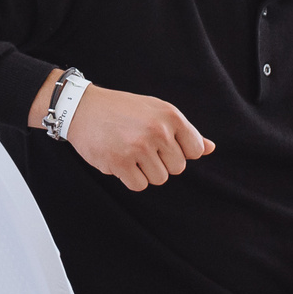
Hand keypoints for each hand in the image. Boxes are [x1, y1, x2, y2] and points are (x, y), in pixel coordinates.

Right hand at [35, 79, 214, 191]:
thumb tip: (211, 149)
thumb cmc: (122, 110)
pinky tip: (119, 160)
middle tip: (140, 145)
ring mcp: (139, 147)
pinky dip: (130, 178)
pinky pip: (139, 185)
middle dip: (161, 162)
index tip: (161, 142)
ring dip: (145, 171)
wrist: (82, 108)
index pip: (195, 150)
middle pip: (177, 168)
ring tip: (129, 151)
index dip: (178, 150)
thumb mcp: (156, 111)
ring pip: (159, 179)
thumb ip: (185, 132)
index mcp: (170, 115)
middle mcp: (158, 130)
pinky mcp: (120, 162)